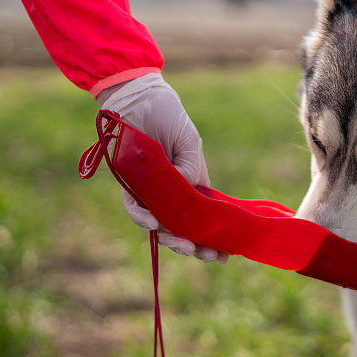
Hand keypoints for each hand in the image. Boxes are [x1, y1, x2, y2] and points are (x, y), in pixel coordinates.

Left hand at [97, 73, 226, 262]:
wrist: (139, 101)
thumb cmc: (168, 119)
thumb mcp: (189, 143)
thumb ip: (190, 169)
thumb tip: (186, 192)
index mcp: (193, 188)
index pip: (204, 220)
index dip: (214, 239)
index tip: (226, 255)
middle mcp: (173, 196)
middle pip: (183, 230)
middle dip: (196, 247)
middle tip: (207, 255)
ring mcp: (152, 195)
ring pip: (161, 227)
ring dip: (173, 239)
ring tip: (184, 245)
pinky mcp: (131, 188)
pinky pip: (136, 209)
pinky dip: (144, 218)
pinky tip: (154, 223)